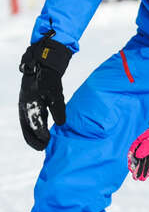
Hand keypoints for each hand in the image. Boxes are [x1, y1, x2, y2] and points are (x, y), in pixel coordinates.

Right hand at [18, 32, 71, 149]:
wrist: (42, 62)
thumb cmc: (49, 77)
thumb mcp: (55, 93)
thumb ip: (58, 109)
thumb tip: (61, 124)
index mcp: (30, 104)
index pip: (34, 125)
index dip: (40, 135)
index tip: (47, 144)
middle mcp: (25, 105)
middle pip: (27, 127)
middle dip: (34, 139)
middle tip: (43, 148)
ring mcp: (26, 104)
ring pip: (27, 124)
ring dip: (33, 134)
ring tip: (41, 144)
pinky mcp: (30, 102)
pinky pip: (29, 118)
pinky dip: (34, 127)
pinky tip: (41, 132)